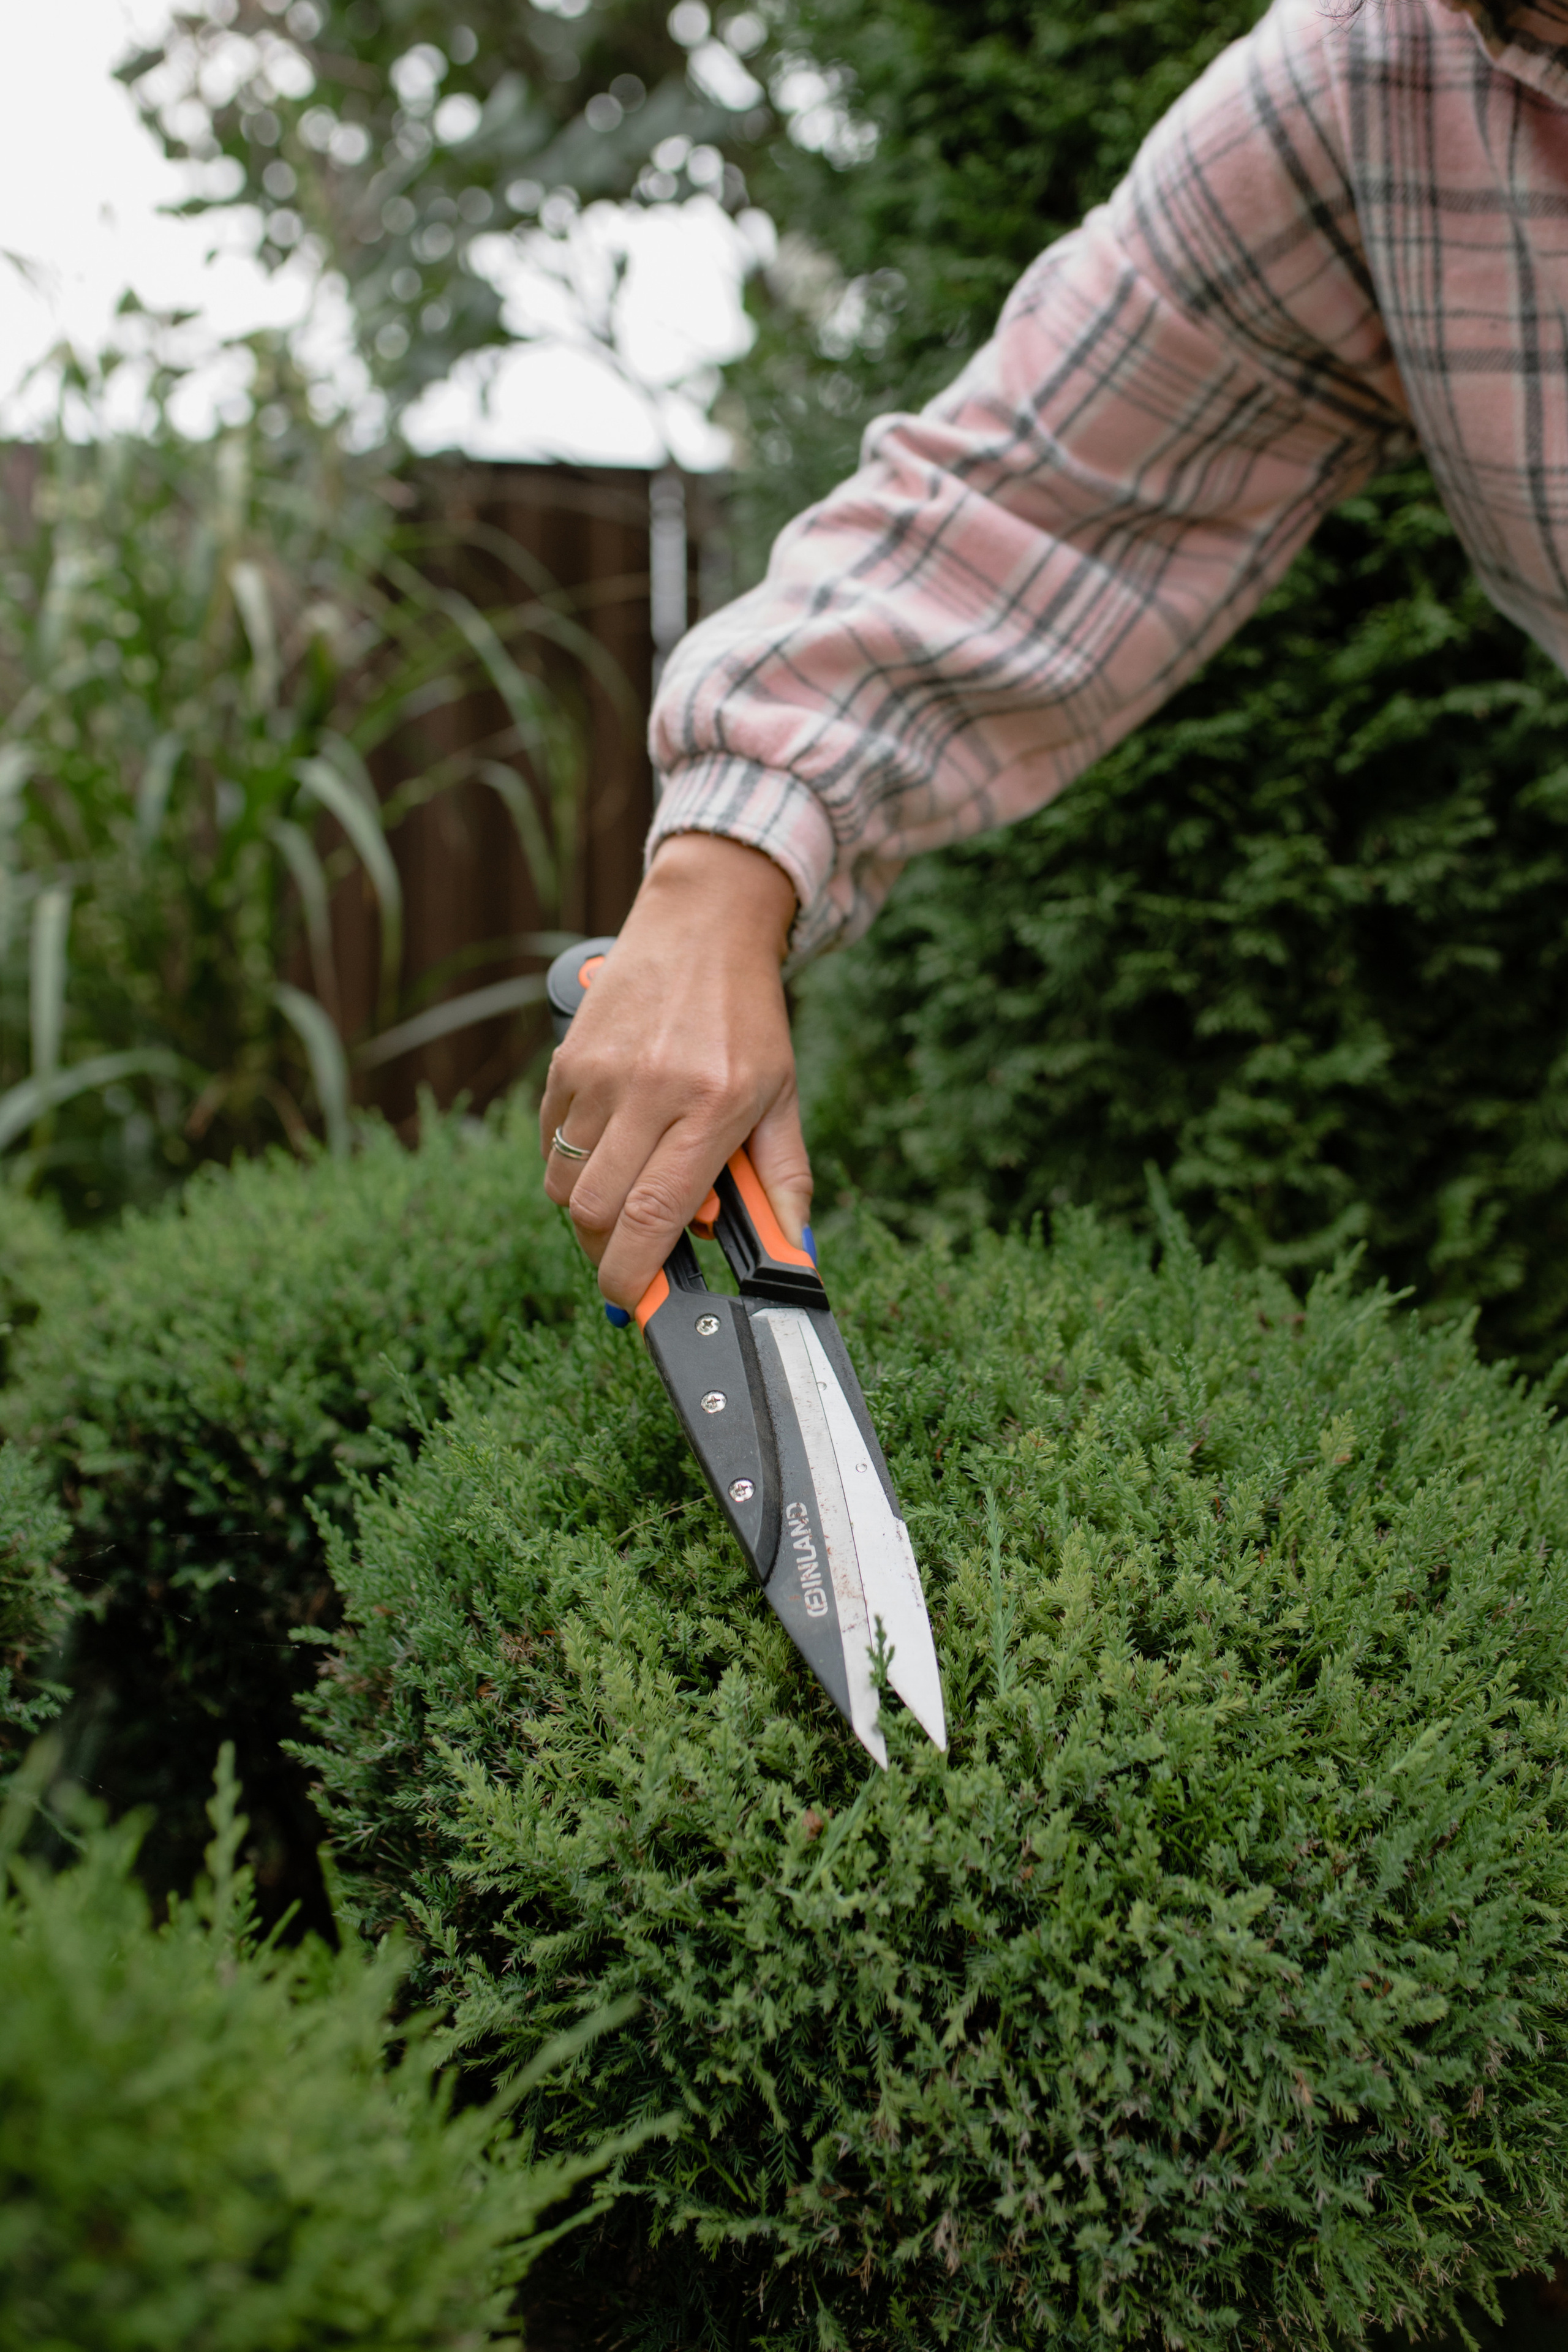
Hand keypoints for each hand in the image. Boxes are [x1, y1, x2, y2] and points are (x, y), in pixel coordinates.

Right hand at [540, 832, 809, 1311]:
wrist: (702, 925)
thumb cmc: (747, 1019)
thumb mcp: (783, 1097)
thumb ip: (785, 1180)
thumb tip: (791, 1253)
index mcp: (713, 1104)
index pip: (655, 1213)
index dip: (633, 1273)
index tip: (633, 1302)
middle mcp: (651, 1087)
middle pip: (595, 1210)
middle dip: (608, 1250)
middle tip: (635, 1251)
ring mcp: (601, 1071)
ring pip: (565, 1182)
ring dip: (591, 1206)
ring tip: (631, 1184)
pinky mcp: (567, 1059)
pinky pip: (551, 1140)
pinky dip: (574, 1161)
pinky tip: (613, 1140)